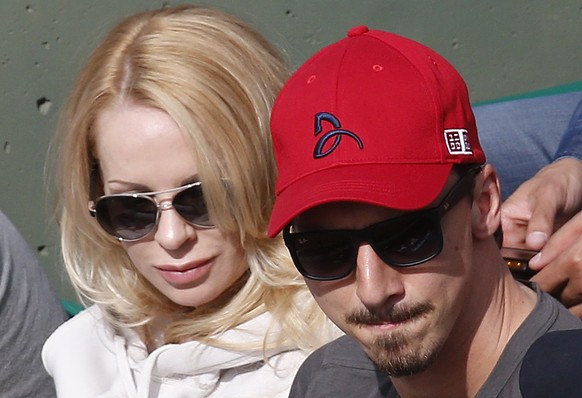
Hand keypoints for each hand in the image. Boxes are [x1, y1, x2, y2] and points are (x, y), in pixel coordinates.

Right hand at [501, 158, 581, 314]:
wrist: (579, 180)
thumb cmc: (558, 182)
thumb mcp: (548, 196)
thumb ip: (540, 219)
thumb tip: (534, 244)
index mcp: (501, 220)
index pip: (492, 244)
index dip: (496, 259)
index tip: (511, 270)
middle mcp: (511, 235)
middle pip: (507, 259)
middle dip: (518, 268)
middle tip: (532, 276)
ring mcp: (528, 244)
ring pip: (526, 264)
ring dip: (534, 271)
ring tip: (543, 277)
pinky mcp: (544, 251)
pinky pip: (543, 264)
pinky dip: (548, 268)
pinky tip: (553, 271)